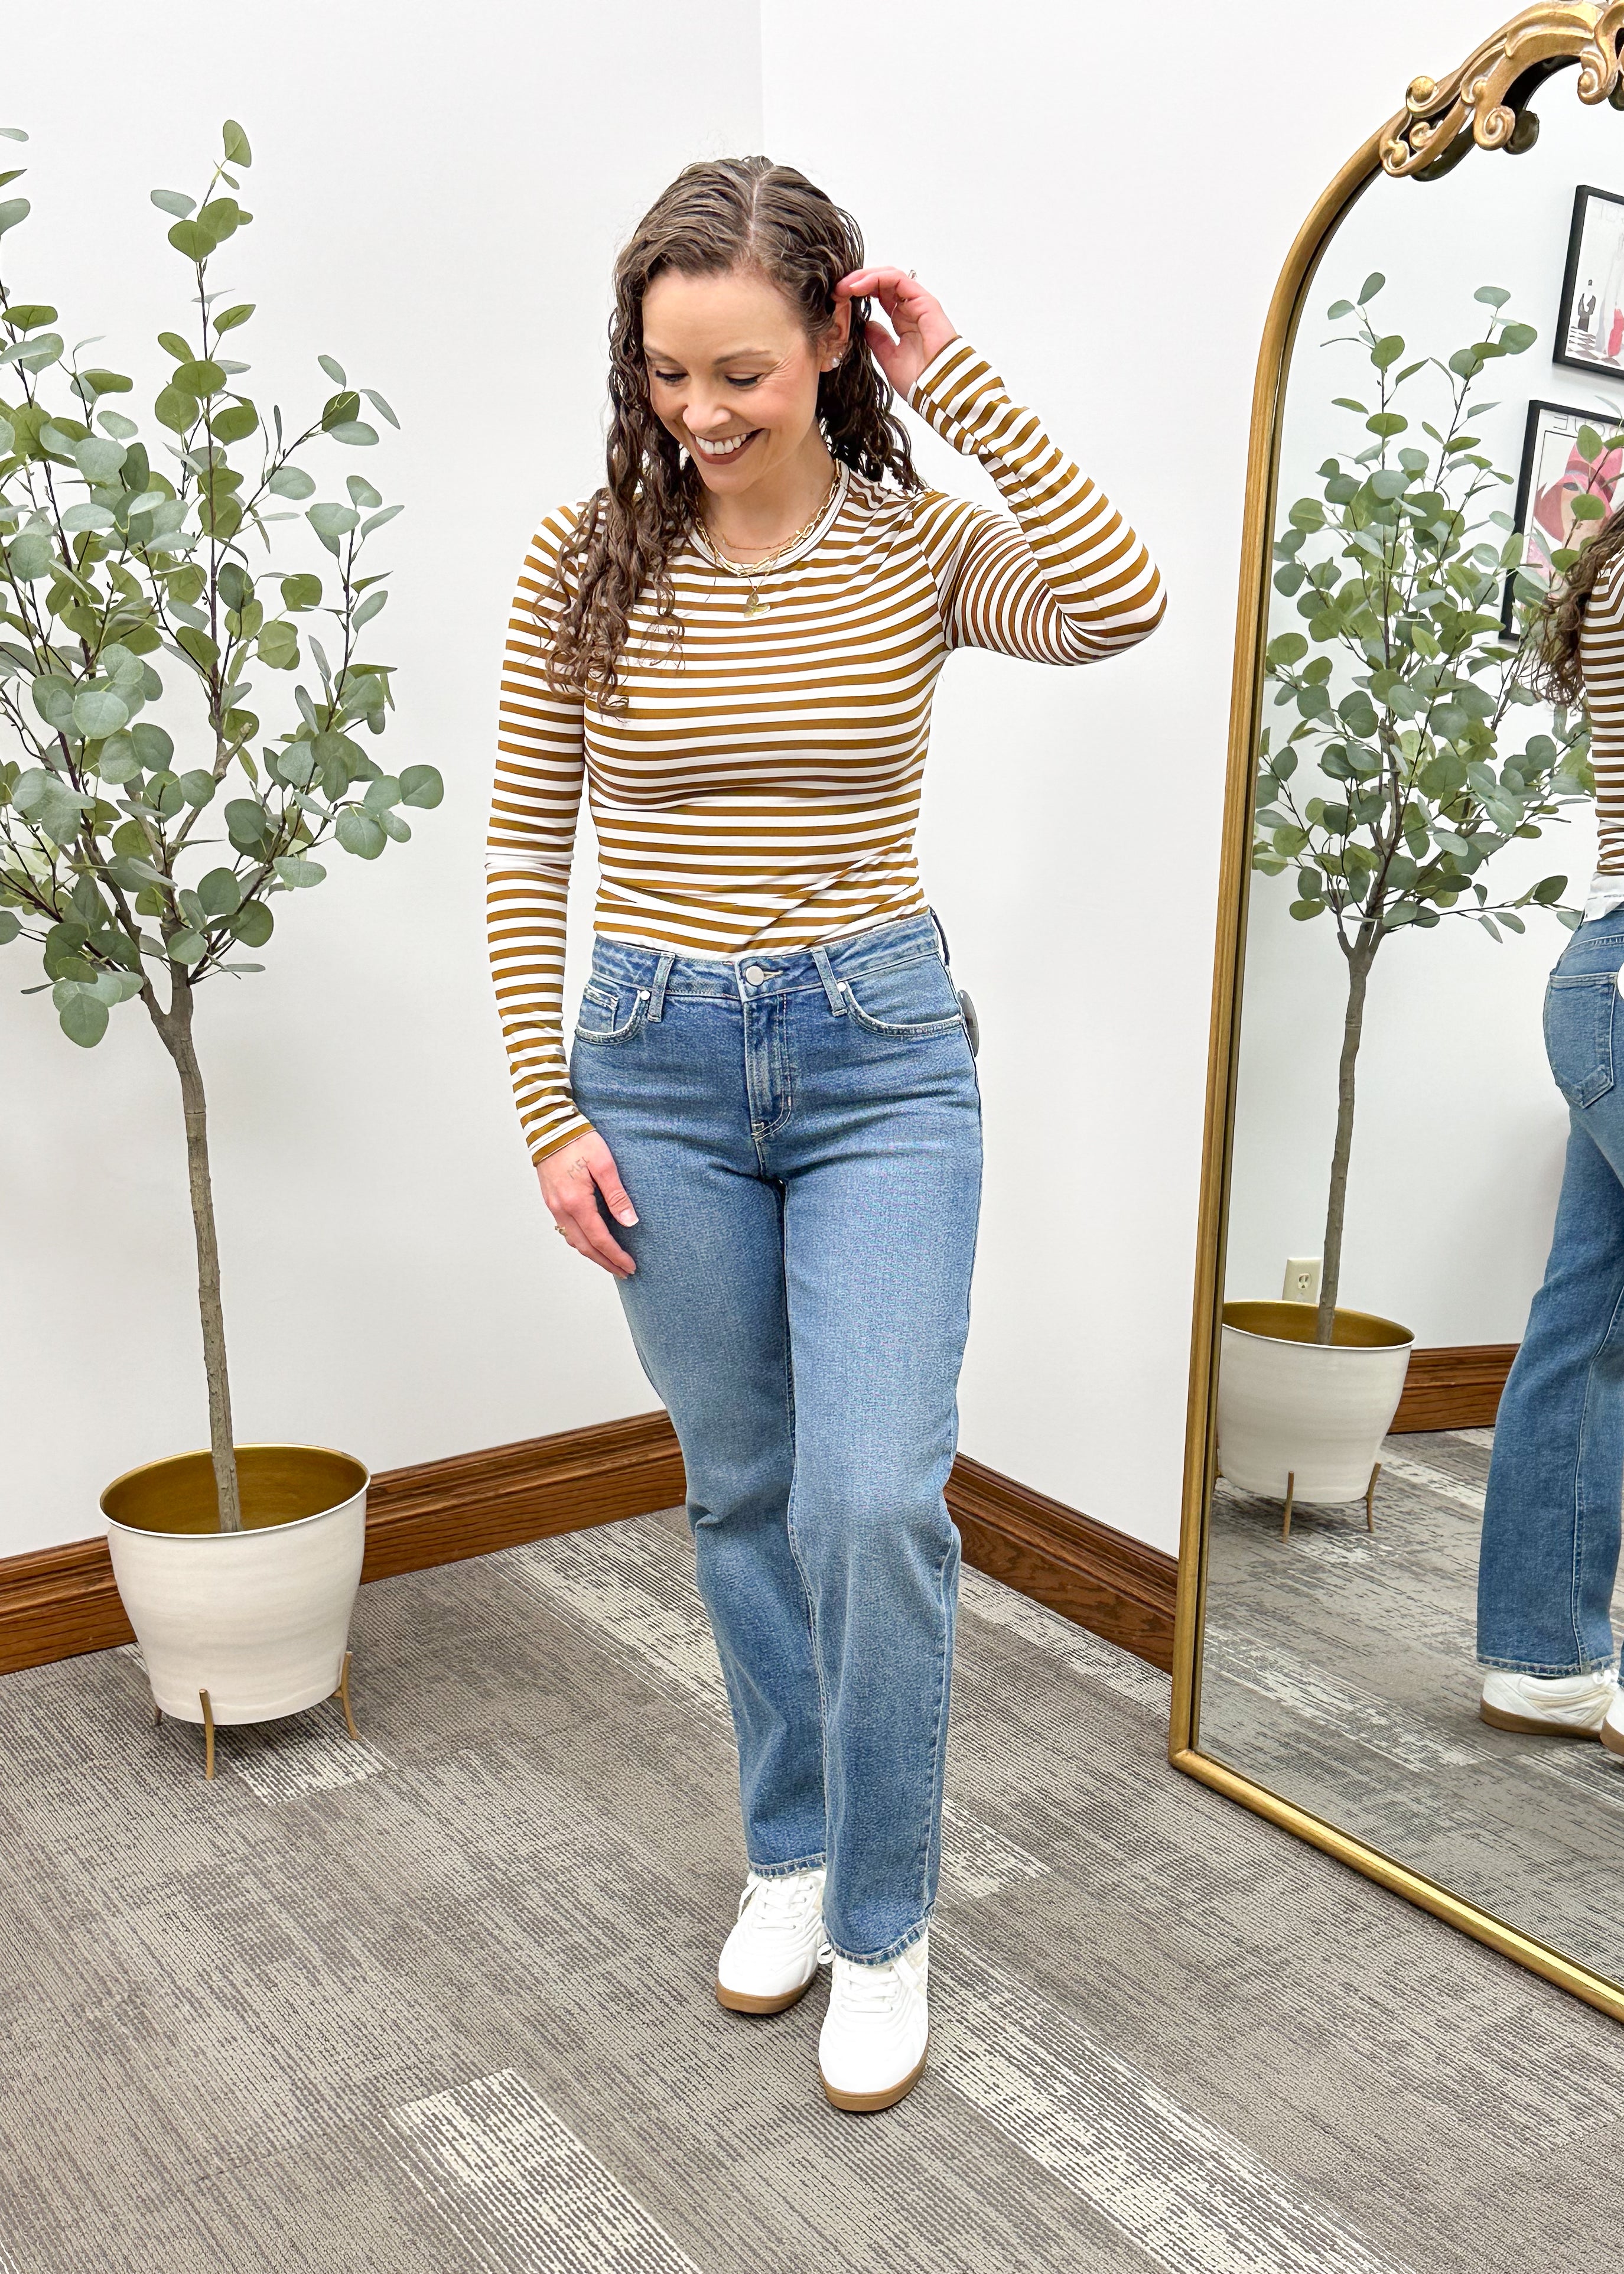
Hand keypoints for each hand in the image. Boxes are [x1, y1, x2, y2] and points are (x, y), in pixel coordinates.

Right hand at [537, 1130, 637, 1277]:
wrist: (549, 1126)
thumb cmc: (578, 1140)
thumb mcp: (605, 1164)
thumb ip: (617, 1195)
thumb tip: (630, 1222)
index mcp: (576, 1202)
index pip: (599, 1239)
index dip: (615, 1256)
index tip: (630, 1266)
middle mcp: (561, 1209)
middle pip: (585, 1247)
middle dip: (605, 1262)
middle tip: (624, 1272)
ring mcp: (553, 1206)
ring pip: (573, 1240)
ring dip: (592, 1254)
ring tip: (610, 1261)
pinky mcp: (551, 1200)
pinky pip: (566, 1229)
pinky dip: (581, 1241)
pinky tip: (591, 1241)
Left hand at [836, 267, 956, 396]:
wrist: (937, 389)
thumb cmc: (919, 381)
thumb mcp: (888, 359)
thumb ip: (878, 340)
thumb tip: (866, 325)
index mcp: (903, 322)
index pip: (879, 296)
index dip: (859, 293)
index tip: (838, 299)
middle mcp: (910, 309)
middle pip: (882, 282)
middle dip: (858, 282)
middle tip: (837, 289)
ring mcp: (918, 303)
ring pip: (888, 277)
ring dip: (864, 277)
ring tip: (844, 286)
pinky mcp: (924, 300)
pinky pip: (897, 279)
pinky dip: (876, 279)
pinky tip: (858, 287)